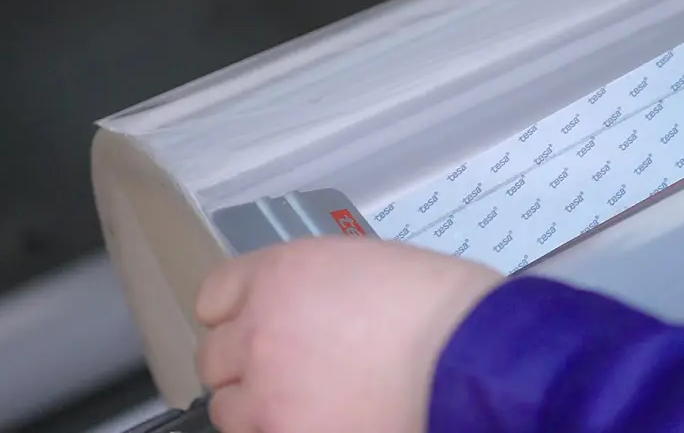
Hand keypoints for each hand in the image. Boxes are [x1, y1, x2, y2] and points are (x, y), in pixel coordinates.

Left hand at [194, 237, 502, 432]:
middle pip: (213, 358)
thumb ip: (318, 289)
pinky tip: (331, 422)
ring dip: (260, 408)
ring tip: (310, 406)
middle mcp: (260, 330)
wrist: (471, 359)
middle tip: (288, 374)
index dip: (238, 314)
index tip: (254, 328)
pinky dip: (289, 430)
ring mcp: (268, 393)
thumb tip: (306, 317)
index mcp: (280, 275)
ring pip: (230, 410)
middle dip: (246, 365)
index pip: (214, 296)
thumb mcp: (369, 267)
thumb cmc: (444, 310)